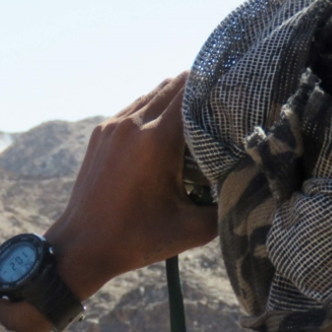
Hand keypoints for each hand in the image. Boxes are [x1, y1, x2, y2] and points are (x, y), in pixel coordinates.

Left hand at [45, 72, 218, 300]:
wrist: (81, 246)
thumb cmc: (136, 240)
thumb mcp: (192, 229)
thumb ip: (226, 205)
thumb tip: (251, 186)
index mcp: (156, 140)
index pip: (192, 91)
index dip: (217, 89)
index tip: (237, 96)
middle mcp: (133, 124)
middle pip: (174, 85)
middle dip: (199, 92)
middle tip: (224, 106)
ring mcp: (113, 126)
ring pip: (153, 94)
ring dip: (175, 100)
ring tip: (198, 116)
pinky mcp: (101, 133)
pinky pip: (134, 108)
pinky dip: (154, 111)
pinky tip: (167, 130)